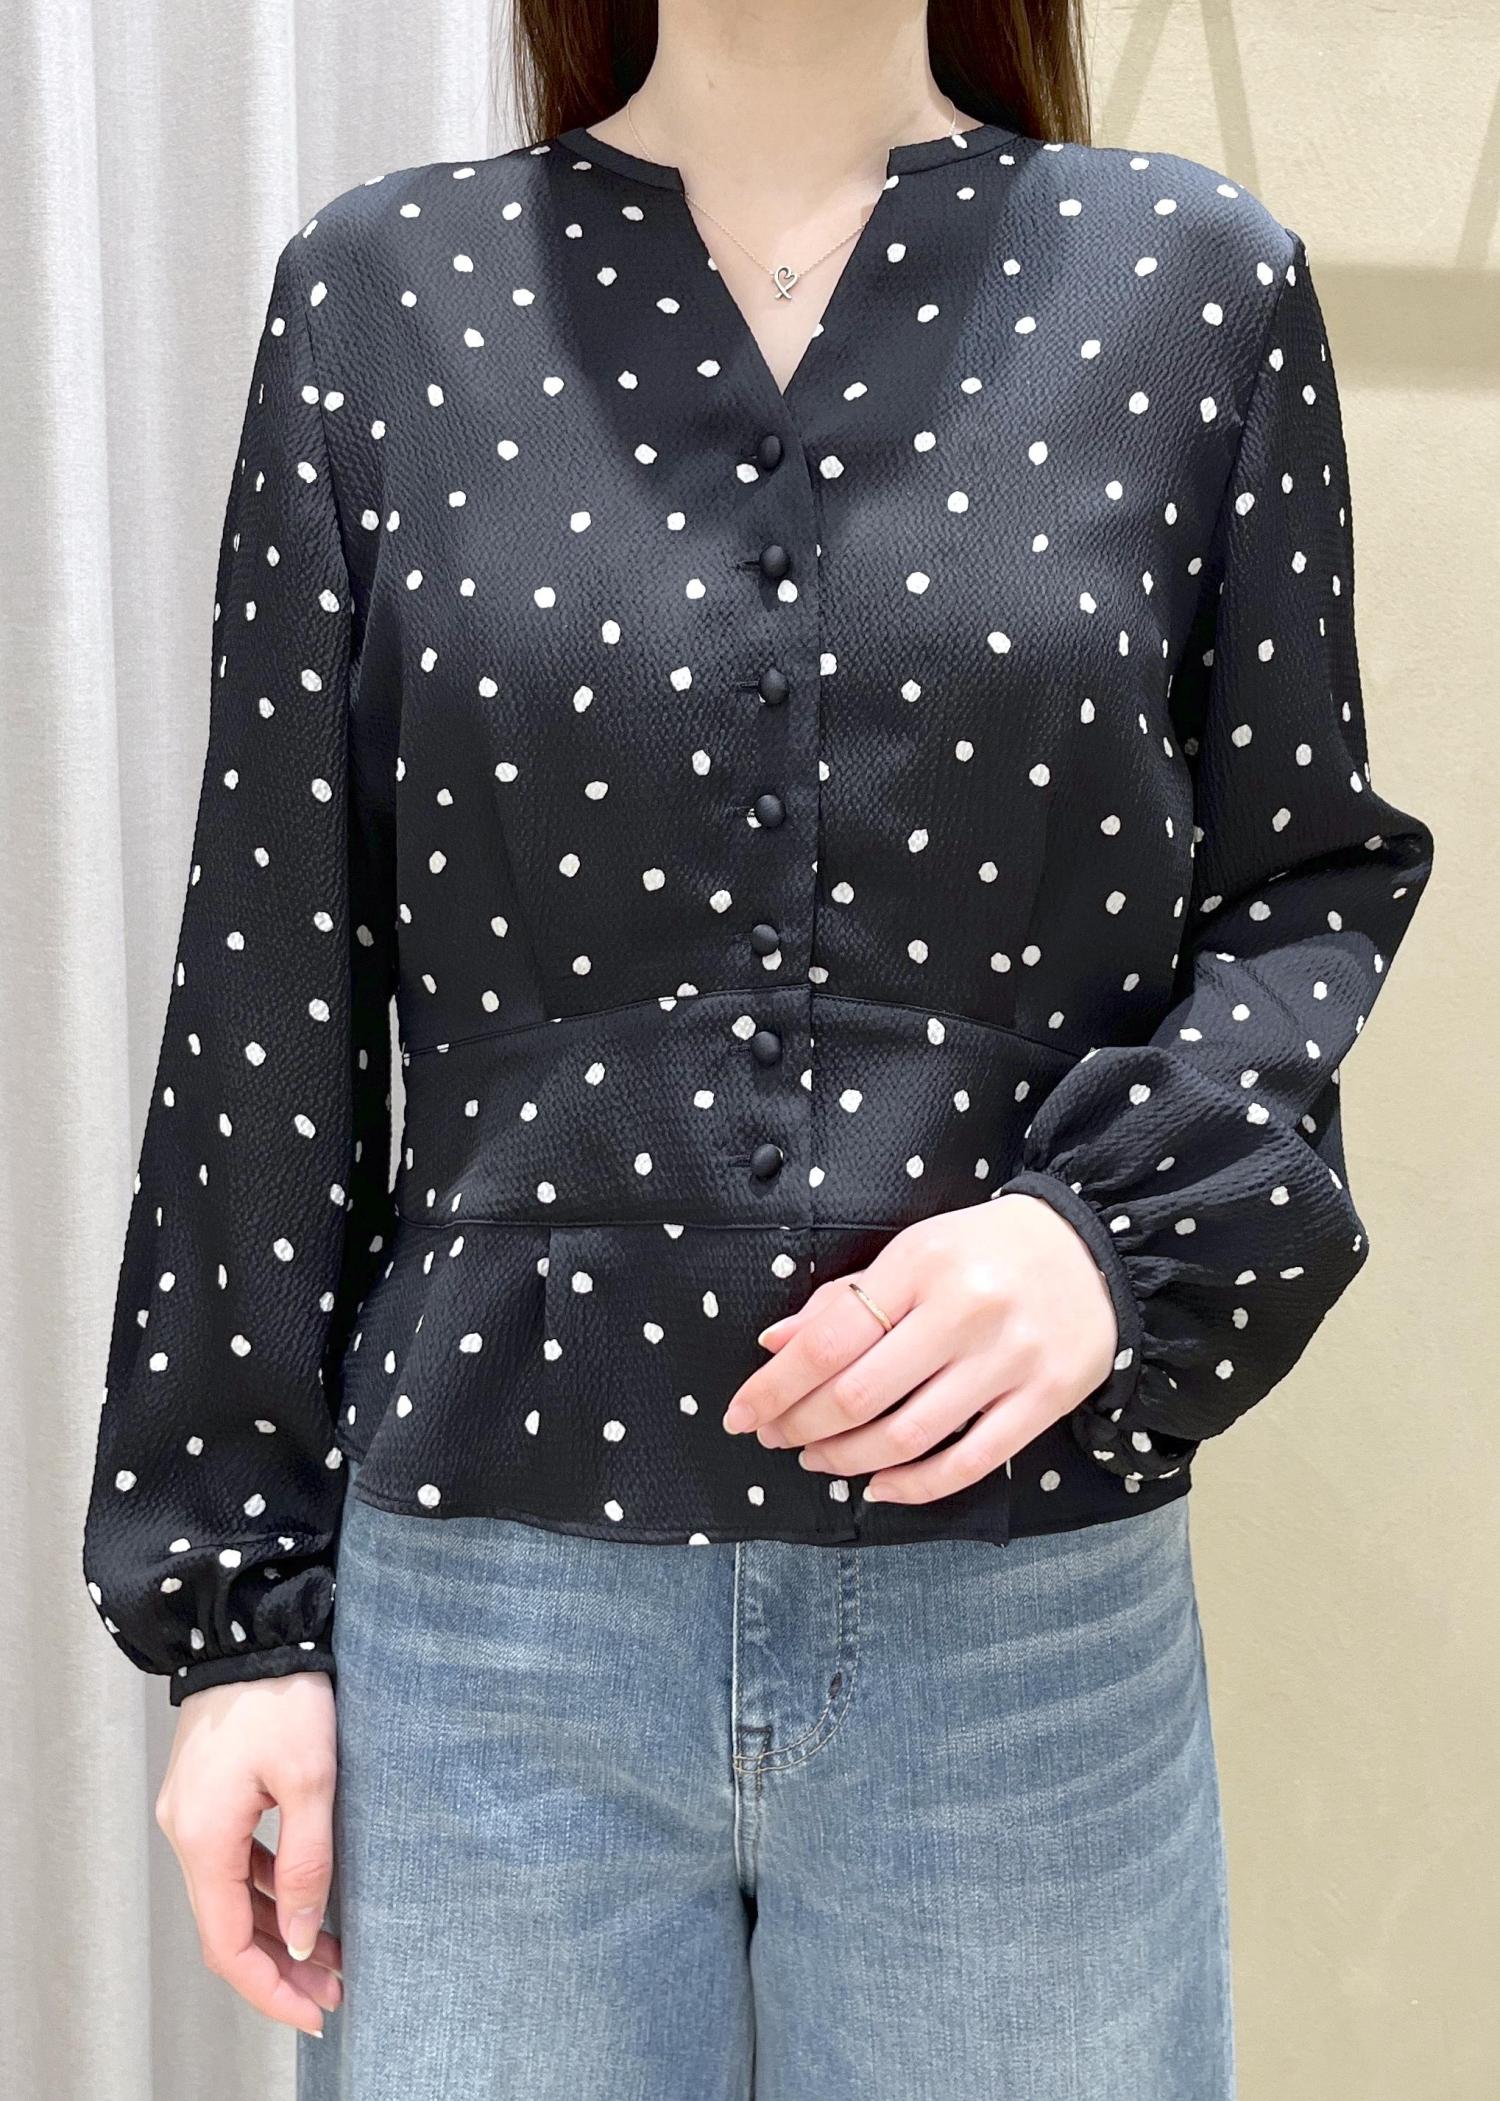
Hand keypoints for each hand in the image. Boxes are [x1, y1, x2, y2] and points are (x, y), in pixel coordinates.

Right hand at [155, 1670, 341, 2038]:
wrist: (249, 1625)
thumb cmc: (284, 1693)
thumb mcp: (312, 1779)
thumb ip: (307, 1863)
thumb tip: (301, 1937)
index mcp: (204, 1837)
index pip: (228, 1944)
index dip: (270, 1988)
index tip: (316, 2011)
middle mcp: (186, 1832)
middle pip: (227, 1926)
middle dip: (280, 1966)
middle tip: (335, 1990)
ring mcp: (193, 1812)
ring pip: (232, 1894)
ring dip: (278, 1927)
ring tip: (333, 1952)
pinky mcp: (209, 1792)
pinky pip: (234, 1859)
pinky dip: (268, 1887)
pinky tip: (306, 1897)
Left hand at [721, 1193, 1118, 1503]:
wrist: (1094, 1250)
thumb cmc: (984, 1251)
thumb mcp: (913, 1252)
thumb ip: (846, 1299)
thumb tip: (774, 1346)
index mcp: (922, 1264)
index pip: (828, 1339)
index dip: (774, 1387)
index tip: (741, 1414)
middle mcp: (965, 1312)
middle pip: (860, 1394)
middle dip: (801, 1427)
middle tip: (775, 1438)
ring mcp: (1008, 1360)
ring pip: (907, 1436)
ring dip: (847, 1459)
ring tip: (818, 1459)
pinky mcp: (1044, 1400)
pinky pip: (968, 1462)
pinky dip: (914, 1486)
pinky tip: (878, 1486)